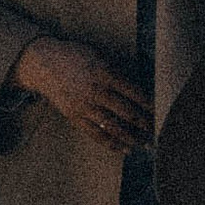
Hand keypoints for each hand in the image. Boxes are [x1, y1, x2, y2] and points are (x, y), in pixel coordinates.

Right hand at [14, 34, 153, 152]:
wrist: (43, 64)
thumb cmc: (75, 56)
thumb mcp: (98, 55)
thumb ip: (116, 71)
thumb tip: (139, 89)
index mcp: (103, 72)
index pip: (133, 91)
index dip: (148, 103)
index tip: (161, 110)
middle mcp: (95, 91)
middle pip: (125, 111)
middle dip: (144, 123)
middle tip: (158, 130)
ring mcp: (84, 106)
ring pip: (112, 126)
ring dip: (131, 137)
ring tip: (144, 144)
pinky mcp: (74, 117)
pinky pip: (94, 134)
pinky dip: (110, 143)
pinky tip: (124, 149)